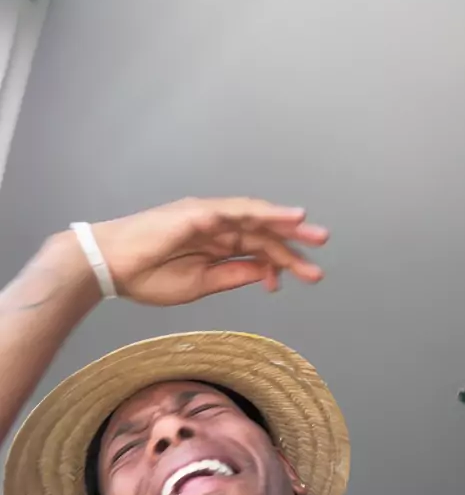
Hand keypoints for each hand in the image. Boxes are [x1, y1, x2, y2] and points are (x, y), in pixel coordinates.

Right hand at [93, 197, 328, 306]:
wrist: (111, 268)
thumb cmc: (147, 276)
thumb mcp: (200, 284)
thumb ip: (232, 276)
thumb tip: (265, 274)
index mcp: (215, 246)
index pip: (256, 251)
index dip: (277, 265)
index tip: (290, 283)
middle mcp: (216, 227)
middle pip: (263, 232)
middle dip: (293, 243)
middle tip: (322, 251)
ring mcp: (208, 217)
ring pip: (256, 218)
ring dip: (287, 225)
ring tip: (315, 233)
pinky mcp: (199, 212)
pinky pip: (239, 211)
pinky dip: (265, 213)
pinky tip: (289, 218)